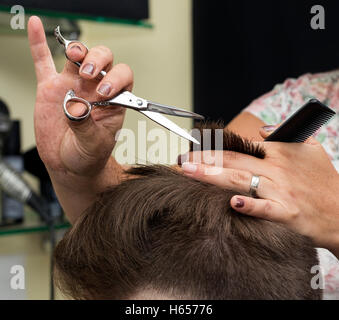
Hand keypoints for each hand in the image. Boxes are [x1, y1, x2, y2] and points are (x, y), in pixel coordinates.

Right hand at [28, 16, 132, 176]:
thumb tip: (76, 107)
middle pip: (103, 60)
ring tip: (74, 56)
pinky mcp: (51, 89)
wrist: (70, 164)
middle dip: (97, 61)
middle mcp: (94, 90)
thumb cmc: (88, 155)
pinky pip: (44, 62)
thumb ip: (86, 126)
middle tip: (88, 75)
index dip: (116, 78)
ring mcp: (73, 86)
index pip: (123, 77)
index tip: (104, 91)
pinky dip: (39, 44)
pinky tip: (37, 26)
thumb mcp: (93, 145)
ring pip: (78, 57)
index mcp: (113, 102)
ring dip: (77, 51)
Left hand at [180, 127, 338, 256]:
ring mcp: (280, 191)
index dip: (214, 147)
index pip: (240, 146)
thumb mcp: (311, 148)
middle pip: (233, 160)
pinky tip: (231, 203)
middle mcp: (276, 169)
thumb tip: (262, 130)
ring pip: (240, 180)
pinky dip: (248, 205)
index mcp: (280, 152)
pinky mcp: (287, 213)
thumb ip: (286, 134)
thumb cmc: (325, 182)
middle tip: (181, 160)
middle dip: (204, 159)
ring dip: (212, 175)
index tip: (193, 149)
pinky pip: (264, 208)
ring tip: (189, 172)